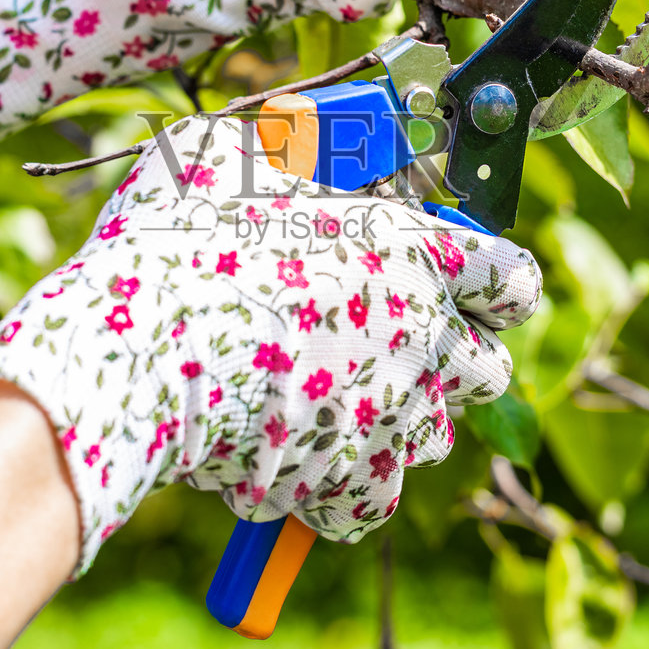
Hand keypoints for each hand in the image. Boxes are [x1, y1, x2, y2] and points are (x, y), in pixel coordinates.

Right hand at [0, 115, 540, 570]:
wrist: (138, 348)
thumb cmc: (175, 237)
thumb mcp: (222, 156)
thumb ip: (277, 152)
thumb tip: (282, 143)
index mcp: (413, 250)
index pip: (511, 278)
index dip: (495, 286)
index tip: (469, 289)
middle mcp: (422, 337)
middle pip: (488, 370)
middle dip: (450, 362)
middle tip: (389, 348)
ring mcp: (392, 416)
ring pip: (429, 440)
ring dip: (391, 426)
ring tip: (326, 404)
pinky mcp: (346, 481)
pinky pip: (366, 504)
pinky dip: (335, 493)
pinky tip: (289, 464)